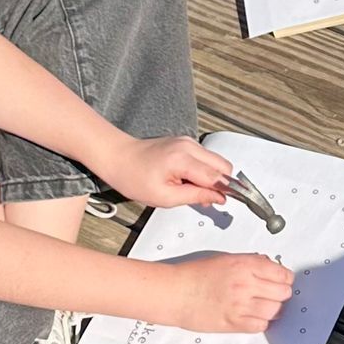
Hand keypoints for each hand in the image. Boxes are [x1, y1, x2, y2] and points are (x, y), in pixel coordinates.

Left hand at [107, 134, 231, 210]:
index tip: (225, 202)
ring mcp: (188, 141)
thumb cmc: (133, 177)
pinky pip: (205, 157)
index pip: (217, 176)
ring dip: (212, 177)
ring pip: (216, 161)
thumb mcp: (164, 197)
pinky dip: (203, 171)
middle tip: (207, 199)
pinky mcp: (186, 142)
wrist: (118, 157)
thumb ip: (196, 196)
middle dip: (221, 184)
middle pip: (223, 165)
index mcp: (183, 160)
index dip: (225, 191)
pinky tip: (187, 180)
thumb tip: (218, 198)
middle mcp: (189, 146)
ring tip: (191, 190)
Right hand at [152, 252, 292, 333]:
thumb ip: (250, 263)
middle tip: (273, 295)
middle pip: (283, 293)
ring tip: (263, 306)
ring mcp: (241, 305)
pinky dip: (260, 323)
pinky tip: (252, 316)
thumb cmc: (194, 274)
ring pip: (275, 311)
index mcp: (246, 265)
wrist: (175, 292)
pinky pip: (260, 326)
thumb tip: (268, 266)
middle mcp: (246, 284)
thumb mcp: (226, 259)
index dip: (285, 279)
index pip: (282, 274)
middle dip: (281, 294)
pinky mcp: (233, 323)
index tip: (282, 282)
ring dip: (272, 309)